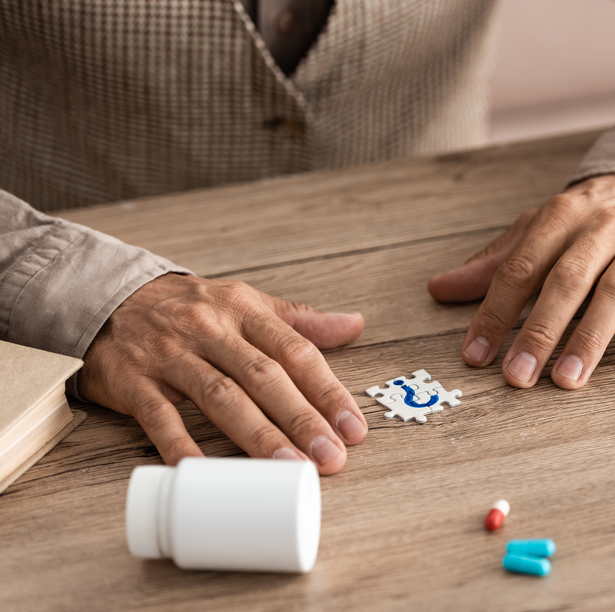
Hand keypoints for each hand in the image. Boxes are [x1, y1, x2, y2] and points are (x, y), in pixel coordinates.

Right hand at [78, 274, 367, 473]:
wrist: (110, 294)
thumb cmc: (191, 306)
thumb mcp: (247, 301)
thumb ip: (300, 320)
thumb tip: (354, 324)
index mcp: (245, 311)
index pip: (295, 352)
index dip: (327, 390)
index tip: (353, 427)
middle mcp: (211, 330)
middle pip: (263, 376)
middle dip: (301, 419)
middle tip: (330, 456)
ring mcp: (171, 355)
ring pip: (220, 396)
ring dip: (257, 434)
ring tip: (287, 467)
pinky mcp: (134, 380)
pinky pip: (159, 415)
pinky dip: (180, 443)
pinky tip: (203, 470)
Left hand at [428, 174, 614, 388]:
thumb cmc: (595, 216)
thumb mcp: (543, 227)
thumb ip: (496, 261)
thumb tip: (438, 289)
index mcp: (560, 216)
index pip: (521, 267)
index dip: (495, 311)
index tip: (475, 354)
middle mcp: (602, 227)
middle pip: (566, 280)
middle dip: (540, 330)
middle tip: (517, 375)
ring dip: (590, 337)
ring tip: (567, 379)